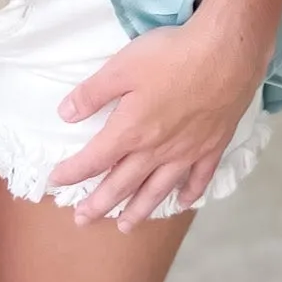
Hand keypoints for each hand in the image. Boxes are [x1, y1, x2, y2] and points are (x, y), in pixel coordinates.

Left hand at [46, 11, 266, 231]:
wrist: (225, 54)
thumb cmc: (170, 56)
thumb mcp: (121, 67)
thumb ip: (92, 93)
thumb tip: (65, 115)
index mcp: (130, 131)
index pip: (94, 159)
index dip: (72, 173)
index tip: (55, 182)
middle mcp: (156, 151)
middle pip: (122, 184)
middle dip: (99, 204)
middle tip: (82, 221)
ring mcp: (186, 152)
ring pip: (157, 191)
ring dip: (138, 211)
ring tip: (124, 227)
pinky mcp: (212, 146)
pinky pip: (198, 179)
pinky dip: (189, 195)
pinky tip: (182, 203)